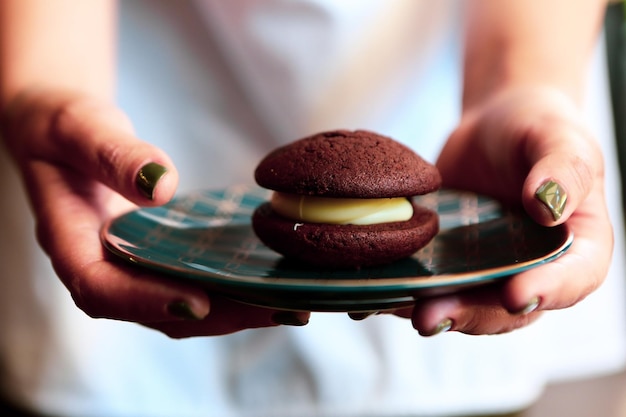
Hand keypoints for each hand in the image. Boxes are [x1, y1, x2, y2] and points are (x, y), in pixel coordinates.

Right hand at [1, 89, 308, 337]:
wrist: (63, 134)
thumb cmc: (62, 127)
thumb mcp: (79, 127)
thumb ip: (113, 154)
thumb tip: (161, 184)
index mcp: (69, 241)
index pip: (100, 289)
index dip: (147, 301)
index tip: (198, 301)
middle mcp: (101, 265)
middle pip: (155, 310)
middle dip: (217, 315)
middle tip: (277, 309)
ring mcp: (131, 264)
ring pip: (179, 303)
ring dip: (234, 309)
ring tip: (290, 305)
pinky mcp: (155, 256)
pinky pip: (191, 280)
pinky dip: (230, 286)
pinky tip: (272, 280)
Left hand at [397, 86, 610, 334]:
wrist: (494, 127)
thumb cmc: (537, 128)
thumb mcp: (558, 137)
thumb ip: (562, 168)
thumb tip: (547, 206)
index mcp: (577, 246)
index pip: (574, 279)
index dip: (548, 292)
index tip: (515, 294)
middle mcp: (533, 270)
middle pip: (508, 309)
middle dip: (470, 315)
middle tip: (432, 317)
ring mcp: (487, 271)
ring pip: (464, 304)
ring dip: (431, 311)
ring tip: (397, 309)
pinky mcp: (449, 263)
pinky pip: (429, 284)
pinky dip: (402, 291)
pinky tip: (372, 294)